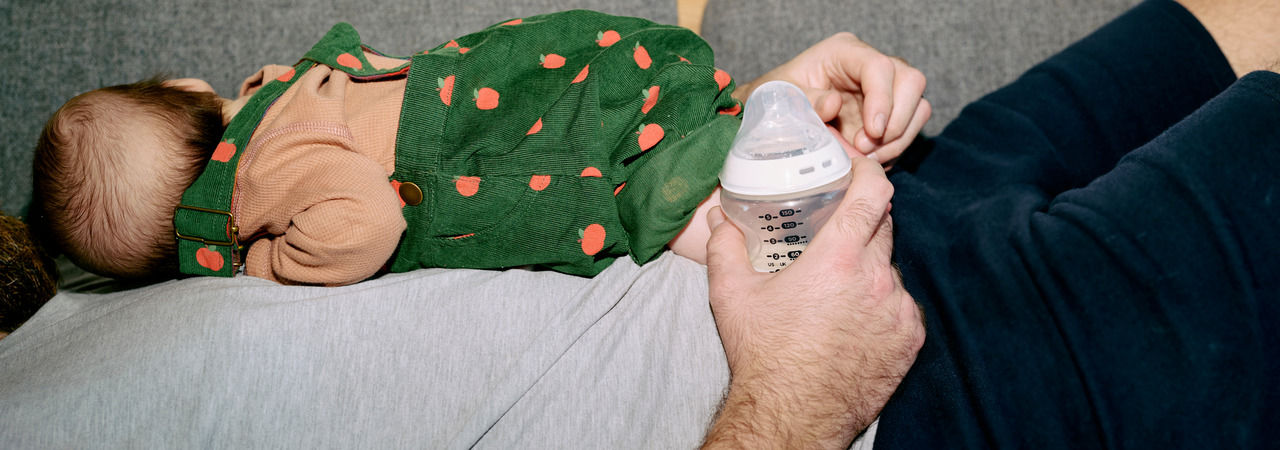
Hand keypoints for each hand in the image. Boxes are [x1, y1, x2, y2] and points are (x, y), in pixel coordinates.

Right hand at [701, 156, 925, 447]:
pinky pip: (901, 305)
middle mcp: (877, 279)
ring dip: (869, 267)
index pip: (875, 192)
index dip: (869, 170)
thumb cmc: (764, 357)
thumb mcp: (732, 295)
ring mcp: (898, 311)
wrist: (792, 417)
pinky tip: (852, 317)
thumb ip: (725, 248)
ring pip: (890, 268)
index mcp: (839, 259)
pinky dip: (881, 303)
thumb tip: (719, 220)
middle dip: (862, 219)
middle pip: (883, 226)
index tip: (857, 165)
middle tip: (835, 228)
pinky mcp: (910, 339)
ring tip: (837, 286)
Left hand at [738, 33, 930, 164]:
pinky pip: (908, 131)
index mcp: (844, 53)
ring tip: (865, 157)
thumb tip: (833, 103)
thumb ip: (806, 100)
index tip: (872, 131)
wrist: (776, 119)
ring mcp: (884, 90)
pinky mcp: (888, 114)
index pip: (879, 67)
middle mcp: (870, 67)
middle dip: (896, 122)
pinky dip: (893, 150)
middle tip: (866, 149)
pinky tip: (867, 160)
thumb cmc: (777, 100)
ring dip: (897, 140)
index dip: (882, 99)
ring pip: (917, 108)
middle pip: (911, 82)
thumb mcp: (781, 98)